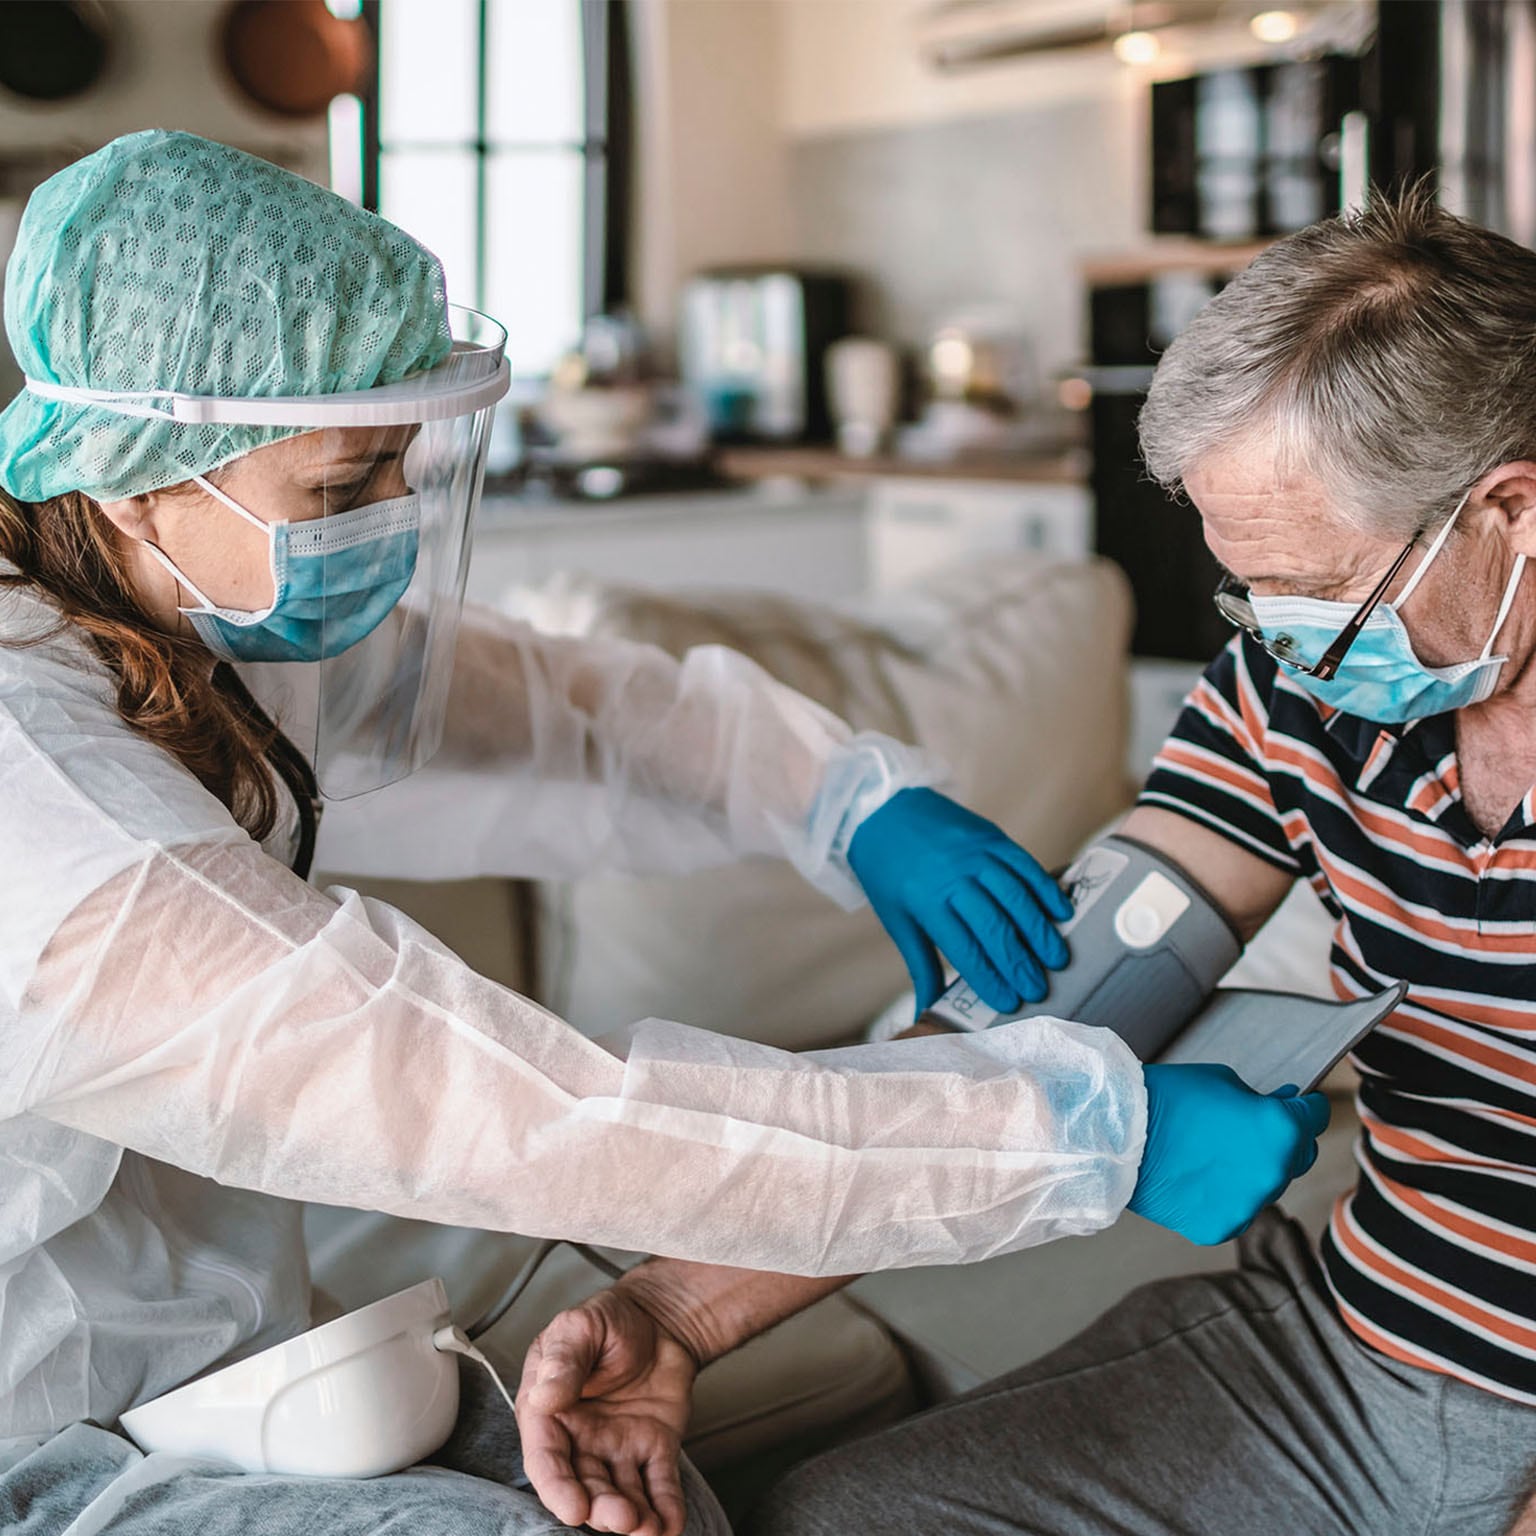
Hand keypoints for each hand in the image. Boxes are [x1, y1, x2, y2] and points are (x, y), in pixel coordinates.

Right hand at [517, 1287, 698, 1535]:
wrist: (658, 1317)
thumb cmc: (609, 1321)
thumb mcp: (579, 1329)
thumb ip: (563, 1361)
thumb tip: (545, 1396)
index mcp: (550, 1413)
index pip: (547, 1459)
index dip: (557, 1488)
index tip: (573, 1507)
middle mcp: (581, 1440)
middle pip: (585, 1486)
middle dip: (601, 1509)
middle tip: (622, 1518)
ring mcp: (618, 1448)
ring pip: (620, 1492)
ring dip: (633, 1516)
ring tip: (648, 1528)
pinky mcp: (654, 1448)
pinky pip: (658, 1484)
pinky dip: (665, 1507)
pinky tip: (670, 1524)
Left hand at [847, 787, 1072, 1013]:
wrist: (886, 811)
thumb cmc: (890, 874)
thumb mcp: (898, 920)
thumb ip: (921, 965)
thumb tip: (926, 1013)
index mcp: (924, 900)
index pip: (963, 946)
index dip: (989, 976)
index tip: (1009, 1002)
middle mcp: (953, 875)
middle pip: (994, 924)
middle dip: (1019, 961)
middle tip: (1040, 990)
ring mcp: (975, 854)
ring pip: (1015, 894)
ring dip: (1039, 929)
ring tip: (1057, 959)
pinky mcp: (992, 837)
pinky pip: (1024, 864)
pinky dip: (1046, 888)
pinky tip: (1063, 912)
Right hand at [1129, 1064, 1330, 1245]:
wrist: (1117, 1133)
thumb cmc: (1166, 1099)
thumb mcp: (1223, 1082)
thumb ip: (1260, 1101)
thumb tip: (1283, 1108)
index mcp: (1280, 1130)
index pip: (1317, 1117)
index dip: (1306, 1107)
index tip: (1298, 1106)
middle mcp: (1274, 1172)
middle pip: (1298, 1156)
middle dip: (1281, 1141)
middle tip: (1246, 1129)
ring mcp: (1249, 1205)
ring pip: (1266, 1186)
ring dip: (1251, 1170)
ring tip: (1210, 1154)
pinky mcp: (1222, 1227)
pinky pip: (1236, 1210)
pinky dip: (1223, 1196)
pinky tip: (1197, 1177)